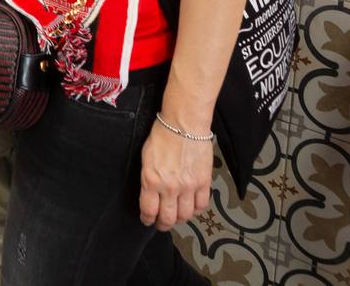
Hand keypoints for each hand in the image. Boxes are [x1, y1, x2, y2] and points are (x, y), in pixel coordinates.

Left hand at [138, 114, 214, 231]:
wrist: (183, 124)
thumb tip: (150, 194)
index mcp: (151, 180)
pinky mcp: (204, 182)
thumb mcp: (146, 159)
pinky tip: (192, 206)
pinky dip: (197, 209)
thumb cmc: (162, 136)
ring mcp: (188, 186)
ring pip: (186, 215)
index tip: (147, 220)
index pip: (149, 210)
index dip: (147, 219)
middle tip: (162, 223)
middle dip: (163, 224)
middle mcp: (170, 187)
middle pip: (168, 218)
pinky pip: (202, 205)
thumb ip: (148, 180)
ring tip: (177, 215)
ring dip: (180, 218)